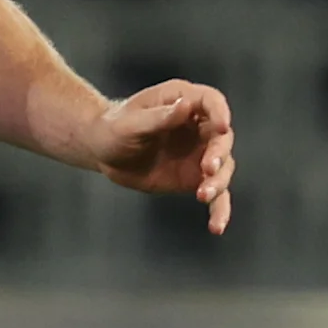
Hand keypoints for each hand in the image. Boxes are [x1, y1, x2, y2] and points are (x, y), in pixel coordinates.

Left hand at [84, 81, 235, 234]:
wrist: (104, 152)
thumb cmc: (114, 129)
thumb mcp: (131, 123)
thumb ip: (160, 116)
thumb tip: (186, 106)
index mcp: (183, 100)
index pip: (211, 101)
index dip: (220, 112)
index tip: (222, 127)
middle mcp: (198, 125)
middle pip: (222, 137)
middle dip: (219, 153)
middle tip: (207, 169)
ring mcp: (200, 152)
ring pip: (223, 166)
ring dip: (218, 181)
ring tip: (202, 195)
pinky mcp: (196, 178)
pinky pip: (215, 193)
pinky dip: (219, 209)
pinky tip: (217, 227)